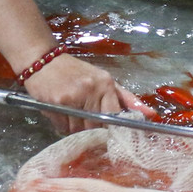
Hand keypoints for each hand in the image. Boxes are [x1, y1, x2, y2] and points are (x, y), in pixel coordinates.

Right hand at [23, 53, 150, 134]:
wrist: (42, 59)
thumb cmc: (74, 71)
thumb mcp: (102, 79)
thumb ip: (126, 98)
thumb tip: (150, 115)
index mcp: (105, 85)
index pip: (115, 116)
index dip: (111, 128)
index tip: (107, 132)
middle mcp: (90, 91)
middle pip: (96, 127)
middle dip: (90, 129)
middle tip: (84, 122)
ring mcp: (71, 98)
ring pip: (78, 129)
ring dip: (75, 128)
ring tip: (70, 115)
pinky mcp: (55, 104)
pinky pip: (62, 126)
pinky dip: (61, 124)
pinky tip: (59, 113)